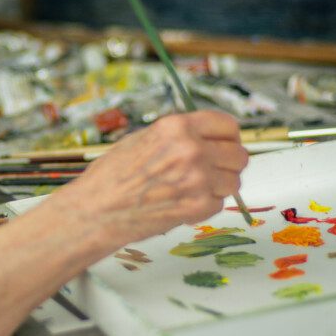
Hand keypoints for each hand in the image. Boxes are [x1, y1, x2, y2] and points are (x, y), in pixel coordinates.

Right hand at [52, 110, 247, 243]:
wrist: (97, 210)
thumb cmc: (112, 175)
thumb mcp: (143, 138)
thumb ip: (178, 136)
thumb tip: (207, 138)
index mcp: (177, 127)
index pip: (228, 125)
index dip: (229, 137)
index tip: (225, 145)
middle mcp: (191, 149)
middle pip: (239, 155)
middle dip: (228, 164)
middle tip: (212, 172)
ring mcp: (197, 179)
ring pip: (234, 182)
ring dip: (219, 187)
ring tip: (193, 189)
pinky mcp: (197, 207)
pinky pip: (219, 203)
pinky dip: (205, 206)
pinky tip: (182, 203)